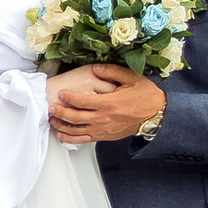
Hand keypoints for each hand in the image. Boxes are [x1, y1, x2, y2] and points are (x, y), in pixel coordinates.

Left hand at [50, 62, 164, 143]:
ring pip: (77, 131)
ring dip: (62, 126)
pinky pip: (84, 140)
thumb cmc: (145, 95)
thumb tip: (95, 68)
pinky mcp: (105, 136)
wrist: (157, 115)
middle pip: (75, 118)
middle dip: (60, 112)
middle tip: (50, 107)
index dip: (68, 97)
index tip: (60, 93)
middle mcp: (103, 118)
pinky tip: (62, 135)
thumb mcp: (131, 78)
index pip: (82, 101)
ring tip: (52, 120)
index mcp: (108, 103)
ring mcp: (103, 129)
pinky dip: (71, 139)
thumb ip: (112, 72)